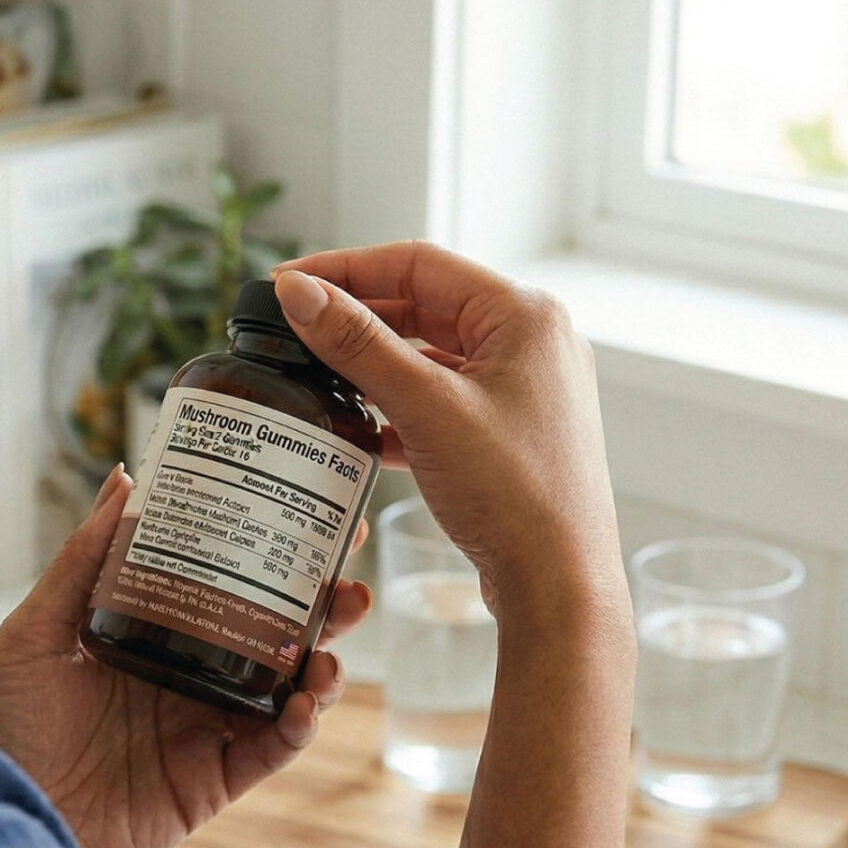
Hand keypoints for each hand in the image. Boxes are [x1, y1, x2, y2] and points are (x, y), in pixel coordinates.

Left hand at [0, 466, 368, 847]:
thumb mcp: (35, 630)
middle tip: (349, 577)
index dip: (271, 556)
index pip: (225, 586)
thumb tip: (124, 478)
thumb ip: (84, 560)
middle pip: (271, 635)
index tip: (312, 517)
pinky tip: (304, 703)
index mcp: (148, 636)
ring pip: (285, 692)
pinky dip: (297, 728)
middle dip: (319, 606)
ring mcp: (201, 732)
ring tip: (333, 645)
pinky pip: (269, 752)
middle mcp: (183, 680)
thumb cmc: (1, 724)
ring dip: (323, 666)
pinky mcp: (209, 784)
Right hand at [270, 243, 625, 621]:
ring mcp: (526, 388)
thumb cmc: (515, 493)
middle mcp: (532, 342)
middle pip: (425, 305)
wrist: (558, 583)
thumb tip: (299, 293)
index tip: (289, 285)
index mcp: (524, 316)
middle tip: (295, 329)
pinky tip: (363, 430)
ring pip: (433, 354)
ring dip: (377, 363)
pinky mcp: (512, 430)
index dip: (345, 269)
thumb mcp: (425, 408)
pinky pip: (444, 398)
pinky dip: (401, 405)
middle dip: (358, 316)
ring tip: (320, 376)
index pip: (418, 264)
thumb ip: (357, 344)